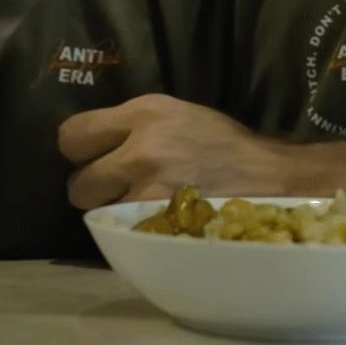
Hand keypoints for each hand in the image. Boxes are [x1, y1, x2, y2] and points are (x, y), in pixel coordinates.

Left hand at [57, 95, 296, 209]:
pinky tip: (154, 223)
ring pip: (99, 213)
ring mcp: (149, 189)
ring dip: (113, 213)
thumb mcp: (179, 115)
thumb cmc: (225, 146)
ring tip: (141, 208)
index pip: (73, 134)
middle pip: (78, 183)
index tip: (93, 158)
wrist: (272, 178)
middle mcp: (141, 148)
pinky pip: (123, 232)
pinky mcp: (160, 222)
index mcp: (146, 112)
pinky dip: (133, 230)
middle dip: (93, 190)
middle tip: (116, 191)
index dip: (79, 152)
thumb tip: (101, 146)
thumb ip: (137, 127)